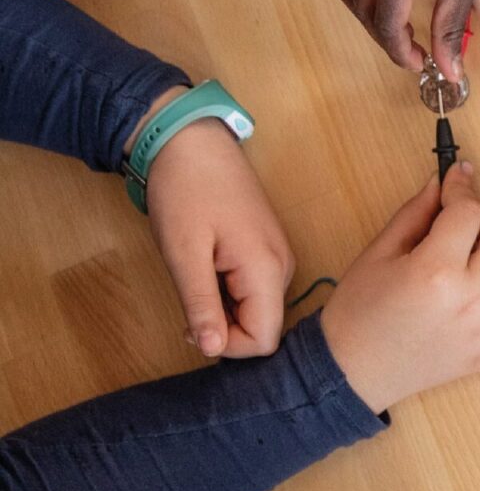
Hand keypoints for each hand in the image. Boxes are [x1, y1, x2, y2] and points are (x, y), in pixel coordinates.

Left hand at [144, 111, 294, 358]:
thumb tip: (212, 350)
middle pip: (264, 325)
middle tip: (187, 308)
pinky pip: (256, 290)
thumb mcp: (185, 253)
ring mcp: (278, 255)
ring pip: (259, 309)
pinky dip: (230, 294)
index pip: (264, 338)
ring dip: (225, 311)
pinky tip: (207, 271)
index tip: (192, 327)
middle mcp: (282, 266)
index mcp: (267, 268)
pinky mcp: (267, 248)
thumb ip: (202, 304)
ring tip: (195, 282)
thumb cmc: (185, 192)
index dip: (229, 346)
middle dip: (225, 329)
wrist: (192, 141)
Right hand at [321, 164, 479, 413]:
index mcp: (436, 271)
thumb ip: (415, 213)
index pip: (470, 210)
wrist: (350, 373)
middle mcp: (470, 300)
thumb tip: (443, 182)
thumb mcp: (378, 253)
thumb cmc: (357, 312)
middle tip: (468, 234)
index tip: (455, 181)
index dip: (461, 187)